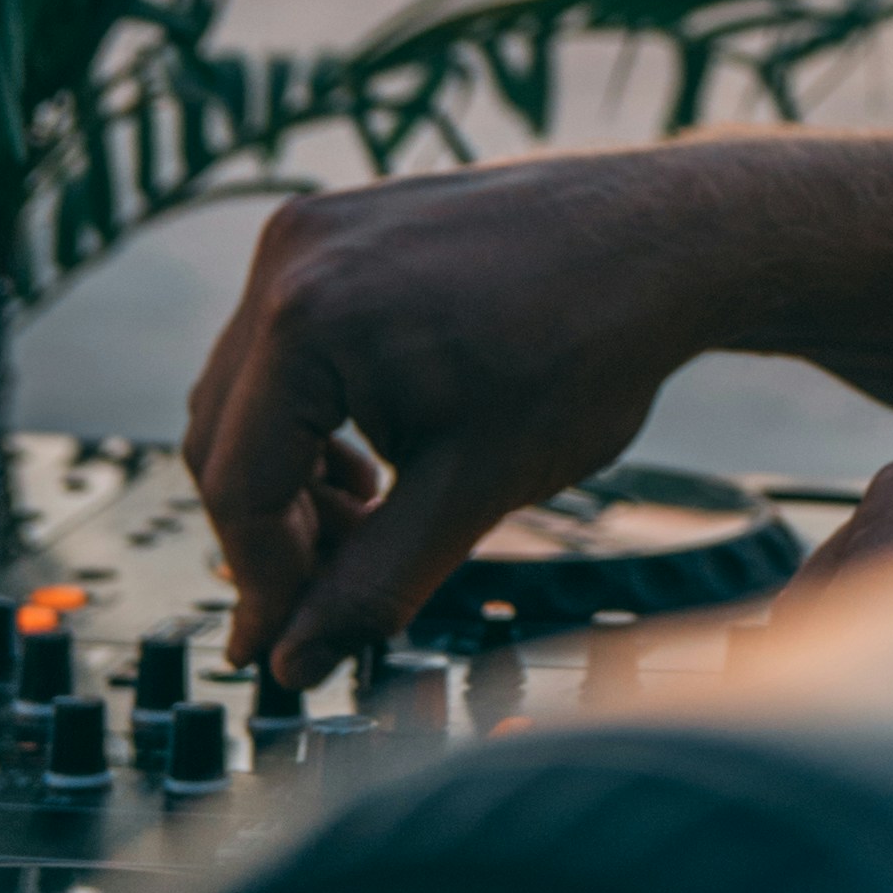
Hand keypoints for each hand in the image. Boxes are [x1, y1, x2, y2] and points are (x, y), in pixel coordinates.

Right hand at [188, 151, 776, 687]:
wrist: (667, 242)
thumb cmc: (592, 346)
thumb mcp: (476, 488)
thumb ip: (373, 583)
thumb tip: (296, 663)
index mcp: (307, 320)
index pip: (237, 485)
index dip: (261, 583)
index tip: (282, 648)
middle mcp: (290, 259)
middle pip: (225, 438)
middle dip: (275, 532)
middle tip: (328, 599)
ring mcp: (312, 233)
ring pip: (249, 395)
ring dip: (291, 476)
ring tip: (369, 526)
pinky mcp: (342, 229)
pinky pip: (285, 344)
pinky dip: (312, 414)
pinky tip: (374, 459)